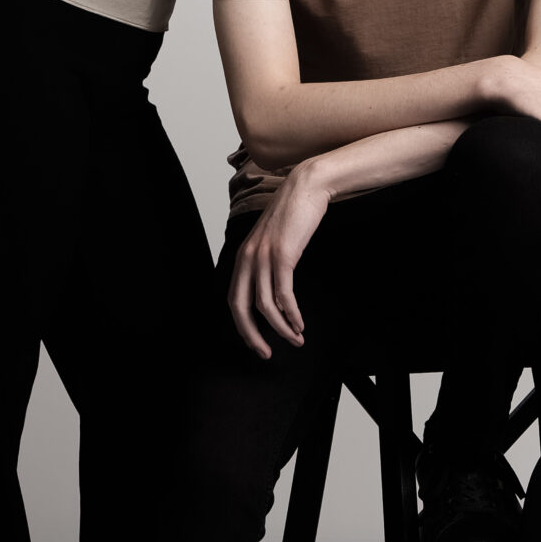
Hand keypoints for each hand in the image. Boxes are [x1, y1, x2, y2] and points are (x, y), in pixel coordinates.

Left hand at [228, 161, 331, 356]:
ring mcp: (263, 257)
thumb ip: (267, 262)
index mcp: (242, 256)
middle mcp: (247, 258)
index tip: (256, 342)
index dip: (243, 326)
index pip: (234, 300)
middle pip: (241, 308)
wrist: (306, 187)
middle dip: (253, 336)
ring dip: (280, 328)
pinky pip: (283, 294)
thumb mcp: (273, 240)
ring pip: (265, 306)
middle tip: (266, 354)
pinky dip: (291, 314)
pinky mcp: (283, 255)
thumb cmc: (294, 214)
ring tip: (296, 340)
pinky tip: (299, 324)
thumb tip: (274, 292)